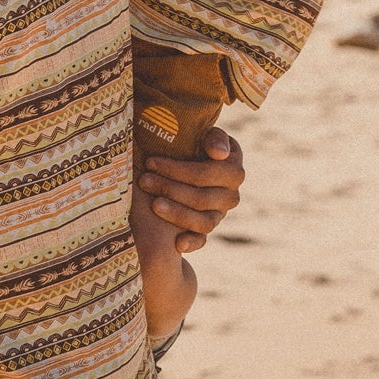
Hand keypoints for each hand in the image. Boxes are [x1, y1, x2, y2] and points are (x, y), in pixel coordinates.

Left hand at [140, 127, 244, 253]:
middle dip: (169, 188)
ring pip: (203, 221)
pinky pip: (203, 239)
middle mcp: (231, 195)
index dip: (177, 170)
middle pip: (201, 198)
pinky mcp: (208, 228)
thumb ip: (215, 139)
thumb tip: (218, 154)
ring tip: (153, 204)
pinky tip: (177, 244)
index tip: (151, 162)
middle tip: (144, 180)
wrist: (195, 159)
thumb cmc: (197, 143)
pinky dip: (192, 243)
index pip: (206, 174)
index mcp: (234, 170)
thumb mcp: (207, 134)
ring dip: (177, 214)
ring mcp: (220, 214)